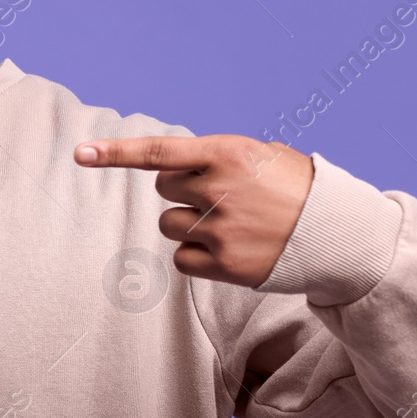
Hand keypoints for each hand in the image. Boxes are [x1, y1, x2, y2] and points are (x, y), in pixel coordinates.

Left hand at [74, 134, 313, 287]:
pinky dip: (197, 256)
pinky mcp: (225, 264)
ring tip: (231, 223)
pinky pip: (182, 259)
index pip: (158, 152)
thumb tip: (170, 169)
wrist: (337, 231)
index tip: (80, 154)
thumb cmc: (293, 187)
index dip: (115, 153)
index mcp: (225, 153)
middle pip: (164, 189)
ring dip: (190, 224)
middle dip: (184, 191)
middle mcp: (218, 189)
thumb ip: (214, 158)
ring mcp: (220, 228)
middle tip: (223, 195)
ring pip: (169, 225)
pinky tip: (227, 250)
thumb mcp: (258, 155)